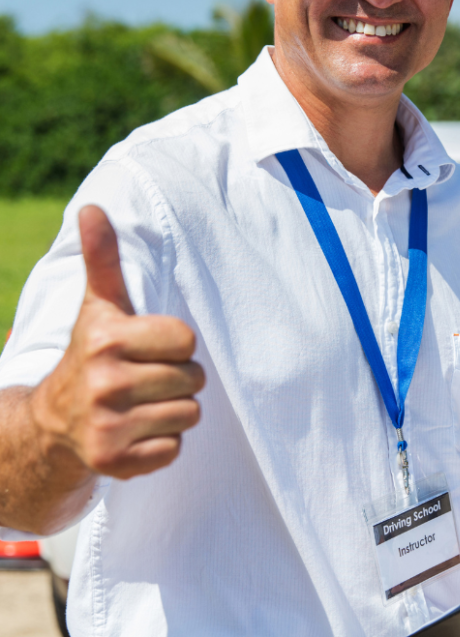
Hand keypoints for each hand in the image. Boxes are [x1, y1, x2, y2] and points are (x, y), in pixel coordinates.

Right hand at [31, 205, 204, 479]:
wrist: (52, 424)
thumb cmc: (92, 355)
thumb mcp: (99, 307)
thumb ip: (104, 260)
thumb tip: (94, 209)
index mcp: (106, 341)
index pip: (187, 341)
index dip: (175, 345)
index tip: (147, 348)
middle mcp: (104, 385)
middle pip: (193, 379)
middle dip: (177, 378)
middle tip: (144, 379)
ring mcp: (107, 428)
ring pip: (189, 415)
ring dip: (173, 411)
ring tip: (141, 405)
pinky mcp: (114, 464)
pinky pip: (175, 450)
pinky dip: (162, 444)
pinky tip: (136, 432)